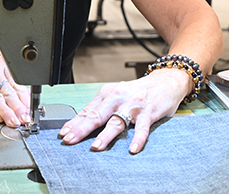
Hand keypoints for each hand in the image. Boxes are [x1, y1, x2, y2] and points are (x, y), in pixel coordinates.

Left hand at [58, 68, 192, 153]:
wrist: (165, 80)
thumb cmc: (138, 91)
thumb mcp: (117, 95)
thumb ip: (102, 108)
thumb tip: (81, 123)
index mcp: (108, 94)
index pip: (87, 110)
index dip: (74, 123)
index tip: (63, 133)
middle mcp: (118, 98)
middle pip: (97, 115)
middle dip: (82, 128)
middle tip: (70, 139)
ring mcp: (133, 105)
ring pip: (117, 122)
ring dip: (105, 135)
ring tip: (96, 146)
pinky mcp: (149, 112)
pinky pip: (143, 127)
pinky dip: (137, 139)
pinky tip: (132, 148)